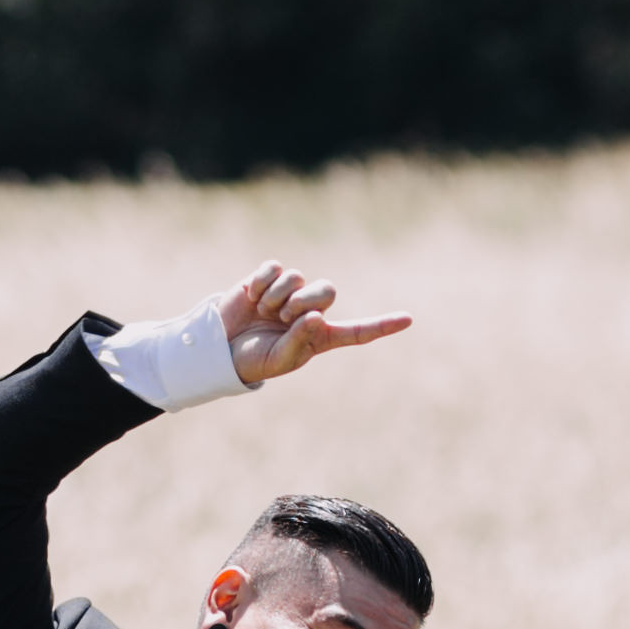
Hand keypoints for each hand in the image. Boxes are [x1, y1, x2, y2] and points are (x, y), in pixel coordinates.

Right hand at [220, 261, 410, 387]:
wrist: (221, 347)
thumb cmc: (254, 359)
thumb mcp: (279, 360)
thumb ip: (299, 342)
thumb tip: (316, 317)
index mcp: (320, 336)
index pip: (357, 331)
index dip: (381, 325)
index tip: (408, 320)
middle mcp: (310, 312)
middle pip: (327, 291)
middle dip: (303, 301)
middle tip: (282, 315)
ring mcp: (290, 293)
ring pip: (298, 278)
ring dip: (278, 295)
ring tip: (263, 310)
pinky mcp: (268, 278)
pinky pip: (275, 268)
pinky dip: (263, 283)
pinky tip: (252, 296)